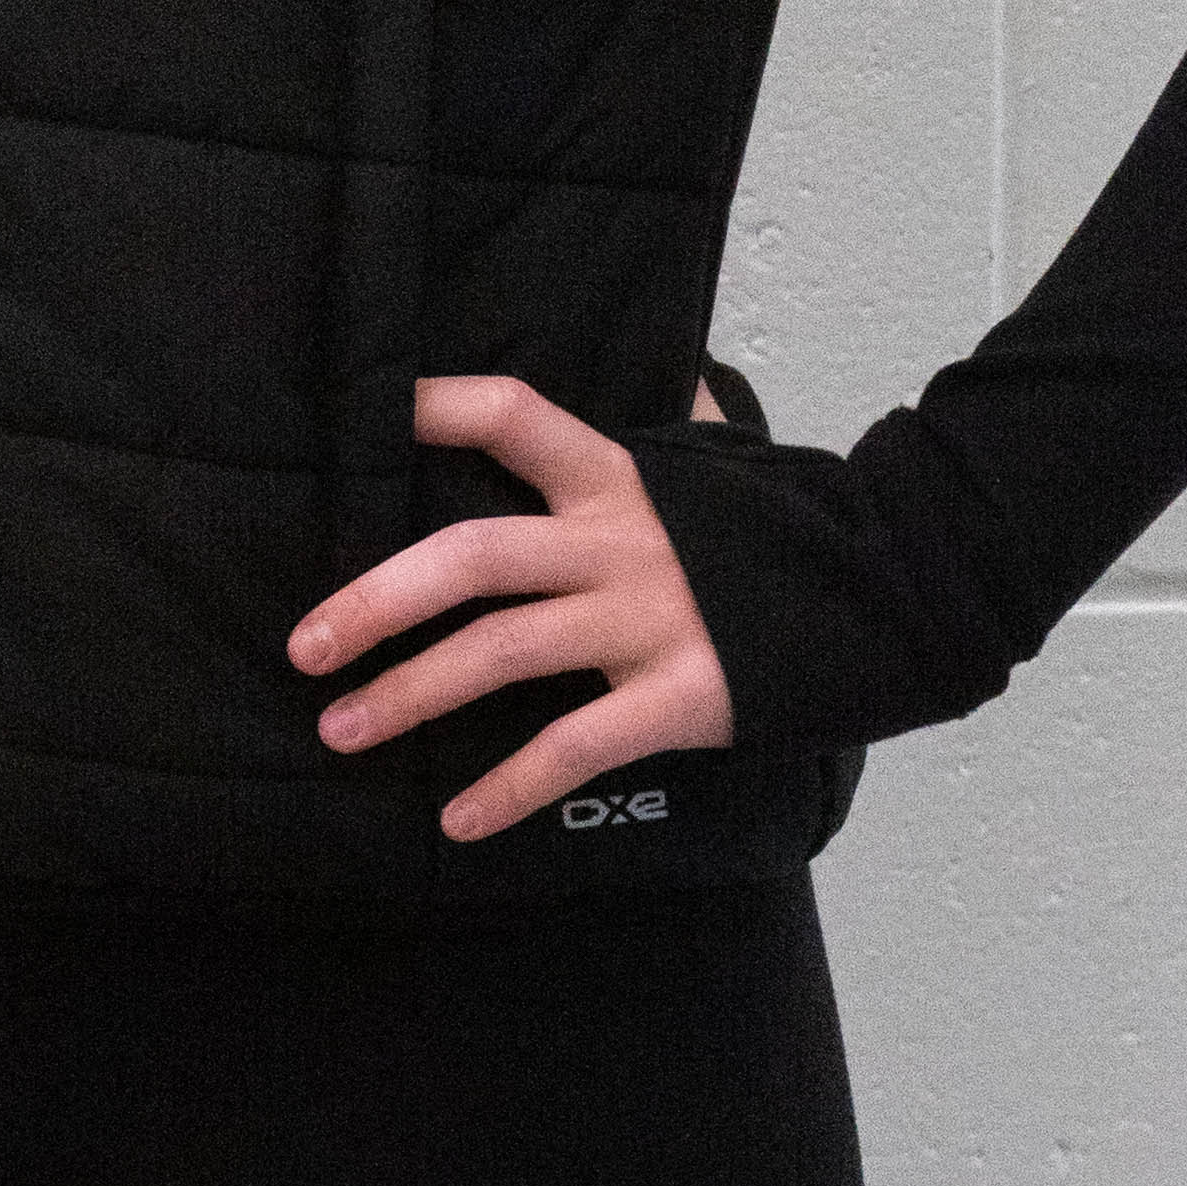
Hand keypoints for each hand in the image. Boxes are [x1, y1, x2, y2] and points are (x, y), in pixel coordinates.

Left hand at [283, 371, 736, 842]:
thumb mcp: (718, 459)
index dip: (438, 408)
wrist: (881, 593)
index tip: (365, 418)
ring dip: (411, 696)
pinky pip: (577, 746)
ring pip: (503, 653)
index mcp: (613, 476)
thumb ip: (682, 412)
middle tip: (304, 644)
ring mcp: (647, 621)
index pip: (512, 417)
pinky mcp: (680, 698)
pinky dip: (513, 788)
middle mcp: (618, 542)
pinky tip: (459, 821)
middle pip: (475, 557)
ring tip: (339, 731)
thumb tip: (678, 364)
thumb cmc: (769, 528)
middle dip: (377, 599)